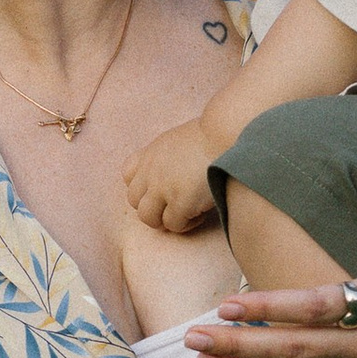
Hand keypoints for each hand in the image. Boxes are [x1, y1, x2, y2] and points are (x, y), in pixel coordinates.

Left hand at [122, 117, 219, 234]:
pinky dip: (186, 224)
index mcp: (152, 152)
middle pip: (134, 200)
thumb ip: (171, 156)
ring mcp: (163, 187)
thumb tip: (178, 172)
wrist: (229, 132)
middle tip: (176, 205)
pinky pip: (173, 225)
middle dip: (153, 206)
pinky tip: (202, 212)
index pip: (127, 175)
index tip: (161, 188)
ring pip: (148, 218)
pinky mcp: (180, 202)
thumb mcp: (182, 138)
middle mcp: (152, 170)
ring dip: (166, 220)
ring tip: (188, 213)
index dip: (142, 186)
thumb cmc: (216, 134)